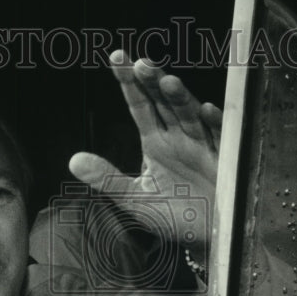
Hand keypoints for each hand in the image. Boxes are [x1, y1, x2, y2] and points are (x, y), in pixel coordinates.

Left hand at [69, 49, 222, 254]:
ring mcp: (202, 145)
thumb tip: (73, 161)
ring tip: (166, 81)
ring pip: (189, 114)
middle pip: (163, 102)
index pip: (139, 105)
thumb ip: (106, 178)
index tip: (117, 58)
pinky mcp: (224, 160)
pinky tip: (205, 110)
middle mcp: (178, 137)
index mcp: (156, 142)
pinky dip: (213, 124)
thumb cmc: (172, 215)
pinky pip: (220, 137)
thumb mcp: (134, 199)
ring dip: (179, 98)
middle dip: (153, 82)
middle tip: (139, 64)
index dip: (129, 83)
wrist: (205, 237)